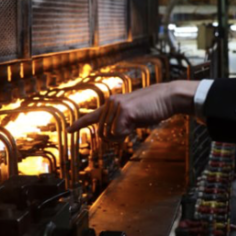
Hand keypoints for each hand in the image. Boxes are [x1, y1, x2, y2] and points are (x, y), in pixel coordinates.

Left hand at [68, 81, 199, 138]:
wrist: (166, 98)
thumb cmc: (151, 108)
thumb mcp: (132, 118)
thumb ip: (119, 124)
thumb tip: (106, 136)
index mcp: (111, 105)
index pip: (92, 116)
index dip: (79, 124)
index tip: (69, 130)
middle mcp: (110, 103)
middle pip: (102, 133)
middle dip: (115, 137)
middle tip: (129, 129)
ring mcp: (116, 105)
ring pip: (108, 134)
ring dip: (121, 136)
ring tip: (133, 123)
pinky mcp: (124, 110)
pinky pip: (117, 132)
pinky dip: (126, 133)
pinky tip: (135, 123)